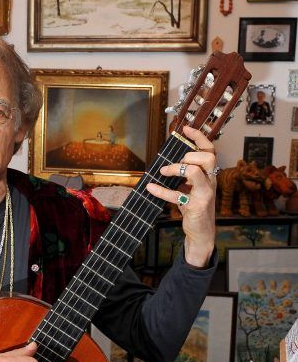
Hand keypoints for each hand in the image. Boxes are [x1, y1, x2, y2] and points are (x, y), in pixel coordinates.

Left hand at [146, 126, 215, 266]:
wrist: (201, 232)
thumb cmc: (194, 207)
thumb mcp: (191, 188)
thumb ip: (185, 175)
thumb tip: (166, 161)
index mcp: (210, 175)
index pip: (210, 150)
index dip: (199, 137)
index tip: (186, 128)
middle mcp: (211, 182)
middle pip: (208, 157)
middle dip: (188, 155)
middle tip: (176, 164)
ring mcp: (205, 194)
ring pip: (196, 171)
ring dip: (176, 168)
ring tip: (163, 171)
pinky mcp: (196, 206)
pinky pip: (177, 195)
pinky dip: (161, 190)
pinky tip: (150, 188)